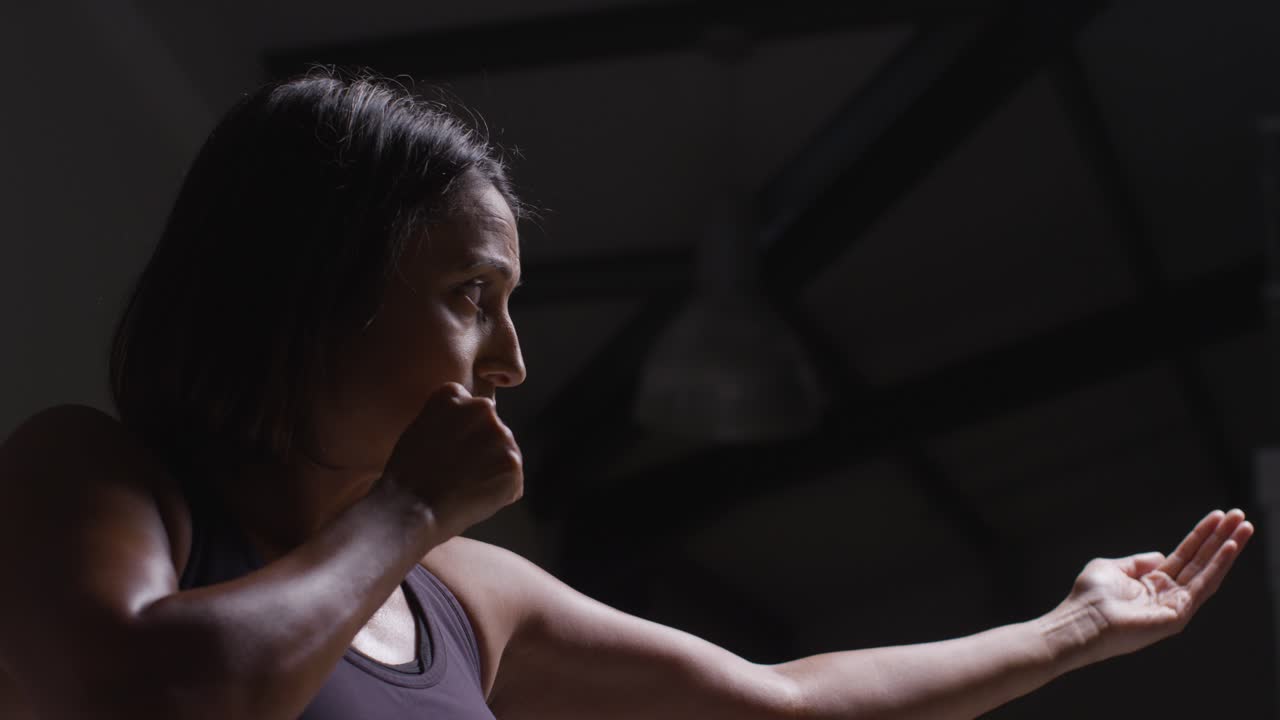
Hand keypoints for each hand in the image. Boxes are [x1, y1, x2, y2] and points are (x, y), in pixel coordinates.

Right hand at [379, 382, 523, 537]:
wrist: (409, 508)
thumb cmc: (407, 476)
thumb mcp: (419, 430)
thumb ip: (447, 421)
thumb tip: (471, 432)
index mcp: (454, 394)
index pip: (471, 411)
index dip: (462, 437)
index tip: (447, 454)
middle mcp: (481, 406)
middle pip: (492, 432)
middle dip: (482, 453)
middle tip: (456, 475)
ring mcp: (500, 434)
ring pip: (505, 456)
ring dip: (492, 473)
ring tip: (463, 489)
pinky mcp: (512, 462)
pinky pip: (513, 481)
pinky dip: (500, 494)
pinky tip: (474, 499)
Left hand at [1046, 509, 1253, 667]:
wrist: (1083, 620)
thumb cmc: (1090, 596)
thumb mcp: (1112, 568)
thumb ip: (1138, 561)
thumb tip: (1160, 556)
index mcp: (1152, 582)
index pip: (1185, 555)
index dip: (1201, 535)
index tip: (1219, 517)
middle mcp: (1168, 593)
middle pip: (1201, 560)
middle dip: (1221, 538)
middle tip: (1240, 516)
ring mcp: (1175, 604)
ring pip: (1208, 571)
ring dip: (1227, 548)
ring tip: (1244, 526)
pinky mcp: (1178, 614)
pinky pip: (1203, 585)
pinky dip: (1218, 565)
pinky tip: (1229, 547)